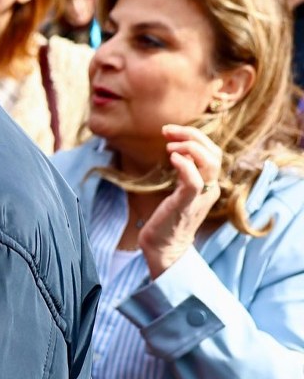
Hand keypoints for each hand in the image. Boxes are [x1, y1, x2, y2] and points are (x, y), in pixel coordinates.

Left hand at [139, 124, 222, 278]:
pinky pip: (194, 182)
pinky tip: (172, 159)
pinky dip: (185, 166)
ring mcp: (200, 197)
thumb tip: (178, 151)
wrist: (163, 247)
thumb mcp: (179, 190)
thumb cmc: (168, 218)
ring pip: (210, 164)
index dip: (194, 136)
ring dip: (190, 148)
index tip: (169, 131)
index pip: (212, 151)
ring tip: (169, 147)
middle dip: (192, 135)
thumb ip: (184, 173)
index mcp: (209, 184)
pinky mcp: (186, 205)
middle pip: (214, 153)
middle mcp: (209, 189)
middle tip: (167, 131)